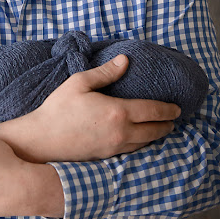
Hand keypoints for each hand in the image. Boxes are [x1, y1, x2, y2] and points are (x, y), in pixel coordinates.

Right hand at [0, 55, 180, 162]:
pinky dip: (142, 145)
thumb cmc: (58, 108)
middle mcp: (121, 133)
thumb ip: (105, 72)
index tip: (178, 107)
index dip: (168, 109)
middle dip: (167, 124)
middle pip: (154, 131)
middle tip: (174, 119)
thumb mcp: (79, 82)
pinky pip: (132, 152)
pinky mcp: (106, 158)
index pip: (152, 111)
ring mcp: (114, 148)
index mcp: (118, 112)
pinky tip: (140, 140)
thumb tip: (125, 60)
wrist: (42, 140)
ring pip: (145, 144)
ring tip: (162, 129)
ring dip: (156, 136)